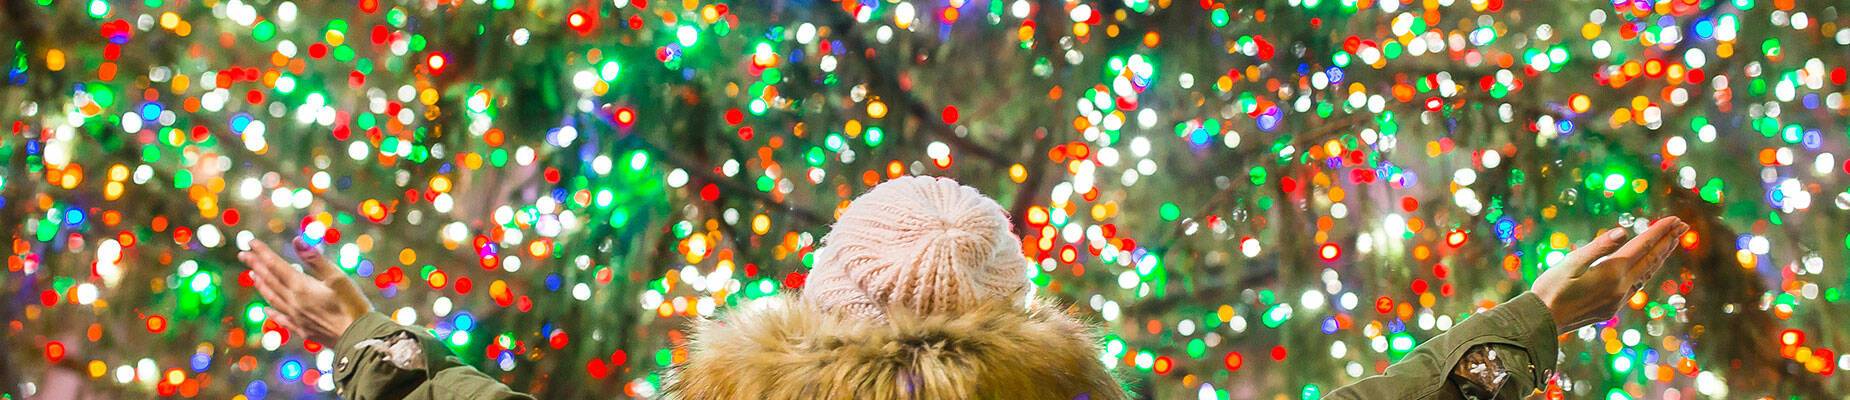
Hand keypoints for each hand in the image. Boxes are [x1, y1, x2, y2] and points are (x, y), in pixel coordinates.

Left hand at [239, 237, 373, 344]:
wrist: (359, 339)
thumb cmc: (353, 305)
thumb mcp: (338, 278)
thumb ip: (315, 259)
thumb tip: (296, 240)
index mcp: (301, 287)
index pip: (276, 266)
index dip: (263, 253)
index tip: (250, 242)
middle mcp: (293, 302)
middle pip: (270, 281)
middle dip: (256, 265)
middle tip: (243, 254)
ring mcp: (296, 317)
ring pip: (273, 298)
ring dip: (261, 285)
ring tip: (252, 275)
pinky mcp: (303, 330)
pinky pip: (281, 318)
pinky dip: (271, 311)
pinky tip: (266, 309)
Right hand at [1530, 217, 1688, 333]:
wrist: (1541, 321)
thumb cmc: (1550, 288)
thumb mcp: (1571, 263)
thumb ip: (1598, 247)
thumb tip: (1623, 233)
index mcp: (1611, 272)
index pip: (1642, 247)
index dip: (1659, 231)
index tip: (1675, 218)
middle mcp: (1620, 287)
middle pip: (1651, 260)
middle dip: (1668, 241)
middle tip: (1683, 226)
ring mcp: (1618, 300)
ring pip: (1647, 274)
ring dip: (1660, 257)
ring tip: (1671, 243)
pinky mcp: (1611, 308)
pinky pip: (1637, 286)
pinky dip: (1647, 271)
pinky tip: (1647, 268)